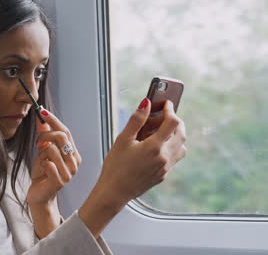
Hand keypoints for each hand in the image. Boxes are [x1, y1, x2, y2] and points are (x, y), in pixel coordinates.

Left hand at [27, 109, 81, 237]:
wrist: (39, 195)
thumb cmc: (42, 173)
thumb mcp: (42, 151)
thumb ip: (43, 134)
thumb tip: (41, 116)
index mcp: (73, 153)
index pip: (66, 131)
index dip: (54, 120)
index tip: (42, 111)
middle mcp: (74, 161)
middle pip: (61, 137)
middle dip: (45, 135)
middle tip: (37, 142)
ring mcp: (69, 172)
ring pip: (52, 149)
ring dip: (41, 153)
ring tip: (41, 160)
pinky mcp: (61, 181)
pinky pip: (48, 163)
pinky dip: (41, 163)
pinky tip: (42, 170)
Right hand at [79, 98, 186, 237]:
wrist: (114, 192)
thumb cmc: (115, 167)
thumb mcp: (122, 140)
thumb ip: (136, 120)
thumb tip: (146, 104)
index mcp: (155, 147)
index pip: (172, 122)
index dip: (170, 109)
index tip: (165, 103)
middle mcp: (165, 158)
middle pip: (181, 134)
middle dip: (176, 121)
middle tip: (165, 115)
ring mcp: (166, 168)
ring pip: (182, 147)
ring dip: (176, 136)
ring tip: (161, 131)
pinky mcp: (163, 175)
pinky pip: (175, 158)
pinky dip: (172, 147)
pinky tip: (157, 147)